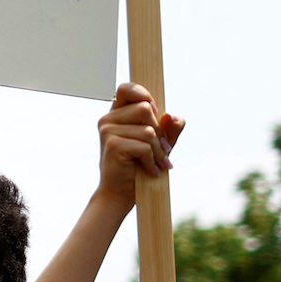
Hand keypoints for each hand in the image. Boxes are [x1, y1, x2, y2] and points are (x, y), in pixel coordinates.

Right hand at [95, 83, 182, 205]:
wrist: (121, 193)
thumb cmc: (138, 165)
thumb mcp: (160, 143)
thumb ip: (170, 128)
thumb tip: (172, 116)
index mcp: (117, 113)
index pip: (128, 88)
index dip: (145, 95)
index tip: (154, 114)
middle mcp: (108, 119)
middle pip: (145, 108)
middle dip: (160, 132)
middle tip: (162, 149)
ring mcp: (108, 131)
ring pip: (148, 130)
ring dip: (158, 150)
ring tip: (158, 163)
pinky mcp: (113, 145)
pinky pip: (144, 146)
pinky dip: (152, 161)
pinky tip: (150, 170)